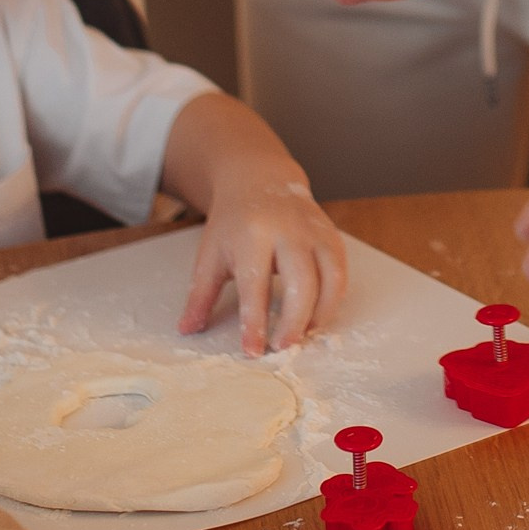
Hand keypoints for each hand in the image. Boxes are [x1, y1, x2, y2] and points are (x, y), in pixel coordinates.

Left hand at [180, 171, 347, 352]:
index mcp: (251, 235)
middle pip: (301, 283)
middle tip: (282, 347)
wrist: (259, 179)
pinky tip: (319, 315)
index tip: (253, 350)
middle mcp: (287, 230)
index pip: (254, 286)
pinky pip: (341, 270)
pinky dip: (335, 298)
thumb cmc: (233, 223)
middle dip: (294, 321)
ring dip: (320, 313)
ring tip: (304, 334)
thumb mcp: (209, 255)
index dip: (254, 322)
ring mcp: (313, 231)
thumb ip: (200, 295)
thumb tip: (187, 330)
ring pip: (329, 277)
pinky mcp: (330, 233)